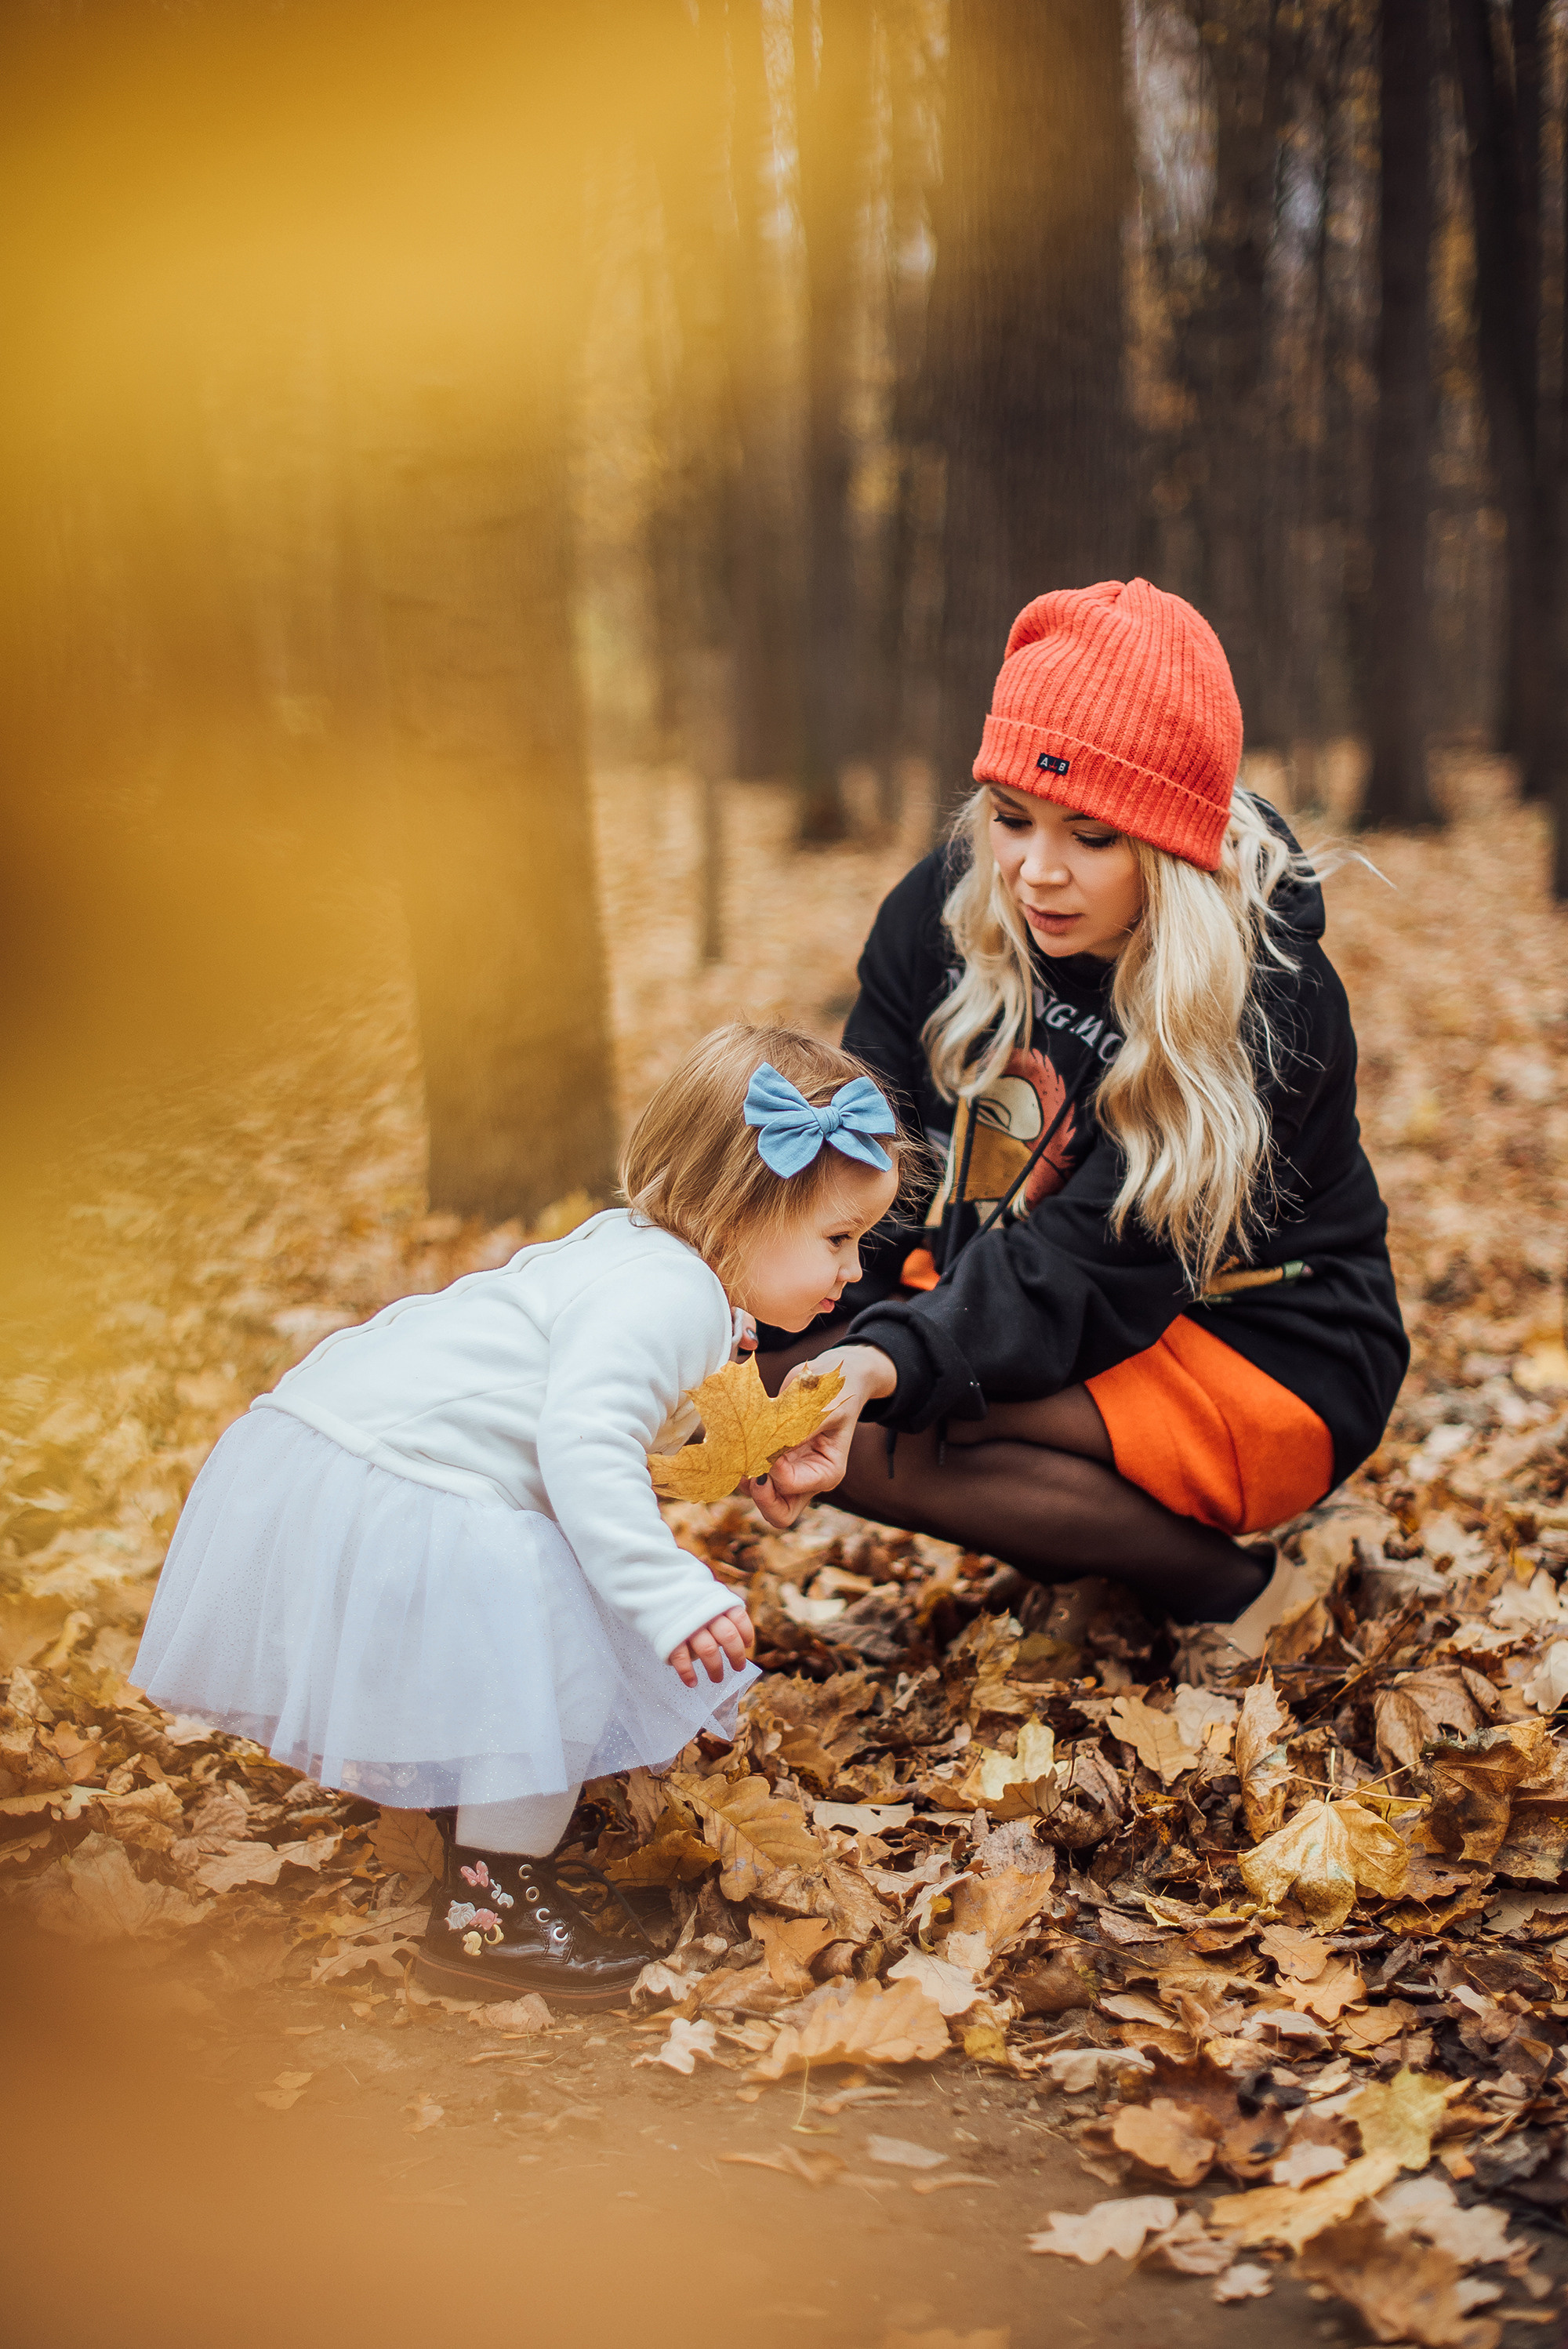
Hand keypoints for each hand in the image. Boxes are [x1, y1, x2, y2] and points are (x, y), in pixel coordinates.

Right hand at [667, 1603, 754, 1687]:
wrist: (656, 1593)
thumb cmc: (689, 1603)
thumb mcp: (708, 1599)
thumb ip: (723, 1614)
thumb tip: (740, 1640)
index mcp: (716, 1602)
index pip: (738, 1618)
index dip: (746, 1633)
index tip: (747, 1645)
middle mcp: (705, 1614)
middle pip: (728, 1636)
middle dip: (736, 1656)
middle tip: (738, 1668)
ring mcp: (688, 1626)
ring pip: (709, 1650)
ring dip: (715, 1668)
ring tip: (717, 1679)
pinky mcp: (671, 1637)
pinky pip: (681, 1658)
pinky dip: (687, 1673)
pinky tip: (692, 1682)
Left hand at [747, 1345, 896, 1521]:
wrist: (833, 1378)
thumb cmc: (836, 1392)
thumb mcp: (823, 1408)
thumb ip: (799, 1429)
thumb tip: (769, 1450)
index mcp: (826, 1473)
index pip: (792, 1486)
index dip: (773, 1468)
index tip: (767, 1441)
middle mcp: (806, 1480)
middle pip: (779, 1514)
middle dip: (760, 1497)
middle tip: (748, 1469)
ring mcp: (787, 1472)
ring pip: (759, 1496)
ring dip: (744, 1479)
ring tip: (738, 1450)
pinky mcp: (771, 1460)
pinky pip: (749, 1475)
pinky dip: (738, 1464)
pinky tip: (734, 1443)